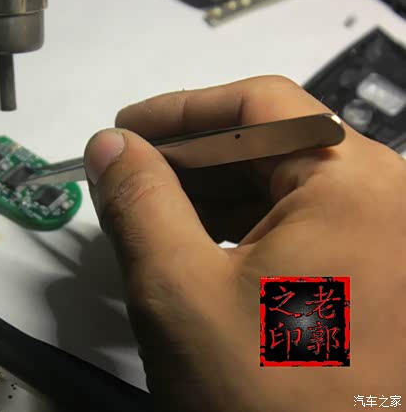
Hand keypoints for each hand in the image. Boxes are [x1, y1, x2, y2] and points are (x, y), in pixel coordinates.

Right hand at [84, 76, 405, 410]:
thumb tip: (109, 145)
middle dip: (190, 157)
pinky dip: (241, 226)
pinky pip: (300, 227)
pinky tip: (197, 246)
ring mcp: (386, 242)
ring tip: (150, 213)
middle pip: (274, 143)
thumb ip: (137, 201)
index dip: (181, 110)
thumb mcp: (178, 289)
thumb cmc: (262, 396)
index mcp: (356, 184)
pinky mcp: (374, 278)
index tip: (124, 130)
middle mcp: (388, 202)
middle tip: (126, 176)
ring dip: (211, 192)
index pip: (261, 104)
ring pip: (284, 187)